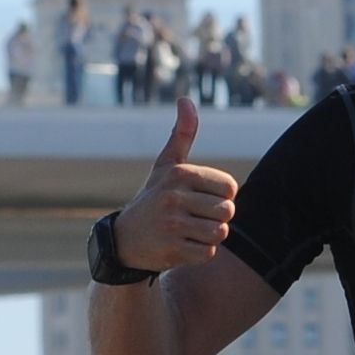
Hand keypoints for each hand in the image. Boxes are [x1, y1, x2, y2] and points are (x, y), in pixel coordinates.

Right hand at [108, 94, 237, 271]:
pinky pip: (207, 254)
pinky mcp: (171, 251)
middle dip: (217, 218)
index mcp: (179, 174)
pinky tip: (181, 246)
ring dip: (209, 237)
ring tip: (189, 231)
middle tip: (195, 218)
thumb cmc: (154, 198)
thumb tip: (185, 100)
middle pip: (227, 212)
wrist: (124, 241)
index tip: (202, 198)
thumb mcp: (166, 165)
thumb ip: (182, 134)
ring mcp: (171, 225)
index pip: (230, 187)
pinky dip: (199, 253)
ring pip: (219, 233)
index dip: (222, 196)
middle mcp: (174, 197)